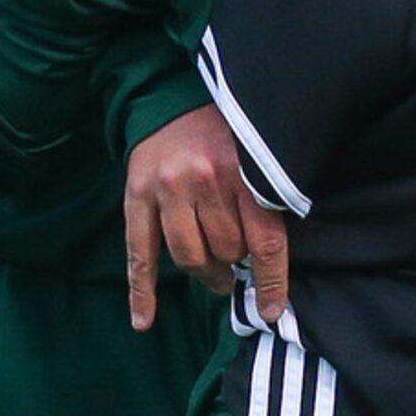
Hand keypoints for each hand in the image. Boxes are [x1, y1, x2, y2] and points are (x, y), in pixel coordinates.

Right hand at [124, 105, 288, 332]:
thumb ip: (269, 195)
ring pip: (189, 257)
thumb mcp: (256, 152)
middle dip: (235, 263)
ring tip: (216, 274)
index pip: (264, 242)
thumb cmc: (223, 130)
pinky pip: (139, 253)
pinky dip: (141, 292)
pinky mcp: (137, 194)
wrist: (170, 96)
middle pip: (226, 251)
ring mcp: (167, 188)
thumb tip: (277, 258)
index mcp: (243, 169)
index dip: (271, 282)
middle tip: (238, 261)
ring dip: (205, 274)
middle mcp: (204, 179)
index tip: (271, 310)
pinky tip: (144, 320)